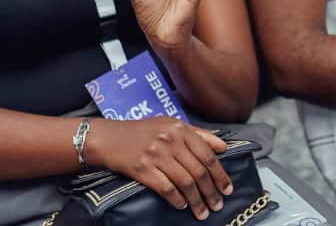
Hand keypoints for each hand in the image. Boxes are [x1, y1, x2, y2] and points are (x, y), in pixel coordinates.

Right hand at [86, 117, 232, 220]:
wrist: (108, 137)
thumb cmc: (140, 131)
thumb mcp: (170, 124)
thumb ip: (198, 134)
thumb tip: (222, 147)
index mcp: (179, 128)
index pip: (207, 154)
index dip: (220, 174)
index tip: (227, 188)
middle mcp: (169, 140)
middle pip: (198, 171)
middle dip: (211, 191)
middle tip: (217, 205)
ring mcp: (156, 154)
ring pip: (185, 182)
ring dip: (197, 200)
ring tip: (203, 212)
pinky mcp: (142, 169)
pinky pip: (166, 188)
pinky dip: (177, 200)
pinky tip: (182, 206)